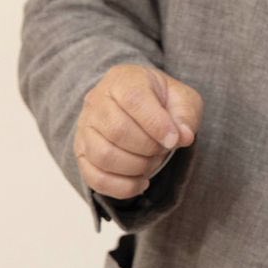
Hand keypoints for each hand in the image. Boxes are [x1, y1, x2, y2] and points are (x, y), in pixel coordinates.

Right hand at [74, 64, 202, 199]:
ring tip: (152, 161)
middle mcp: (97, 102)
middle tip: (163, 149)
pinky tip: (141, 182)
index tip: (174, 140)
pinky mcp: (81, 154)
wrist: (137, 106)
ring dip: (136, 167)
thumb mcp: (182, 99)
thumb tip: (182, 137)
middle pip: (118, 131)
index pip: (134, 100)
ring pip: (104, 156)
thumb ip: (186, 115)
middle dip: (148, 147)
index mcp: (123, 80)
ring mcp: (85, 129)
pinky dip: (122, 187)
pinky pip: (95, 178)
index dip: (156, 124)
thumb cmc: (161, 101)